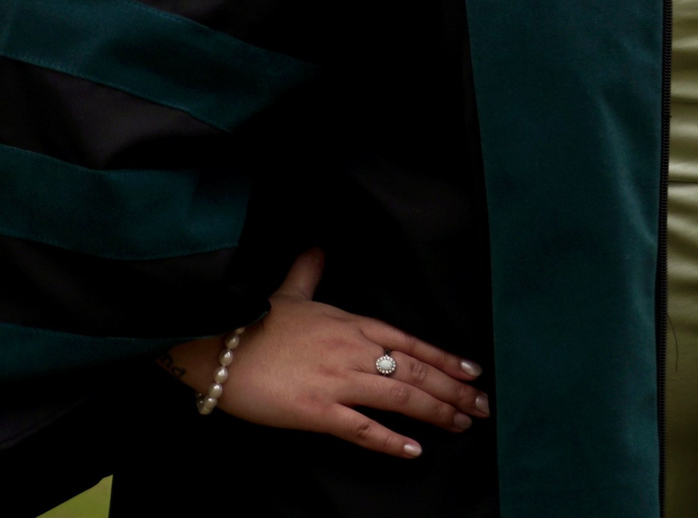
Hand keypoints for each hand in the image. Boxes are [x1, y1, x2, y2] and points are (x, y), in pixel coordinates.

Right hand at [169, 248, 488, 459]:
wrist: (216, 345)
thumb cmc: (253, 321)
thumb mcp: (288, 292)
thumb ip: (308, 272)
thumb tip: (316, 248)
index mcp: (351, 323)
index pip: (411, 342)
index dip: (445, 358)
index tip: (473, 372)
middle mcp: (353, 350)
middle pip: (415, 370)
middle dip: (453, 390)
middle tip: (481, 406)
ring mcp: (337, 380)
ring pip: (399, 396)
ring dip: (435, 412)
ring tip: (461, 425)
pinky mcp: (317, 410)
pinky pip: (362, 429)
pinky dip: (391, 441)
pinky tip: (414, 450)